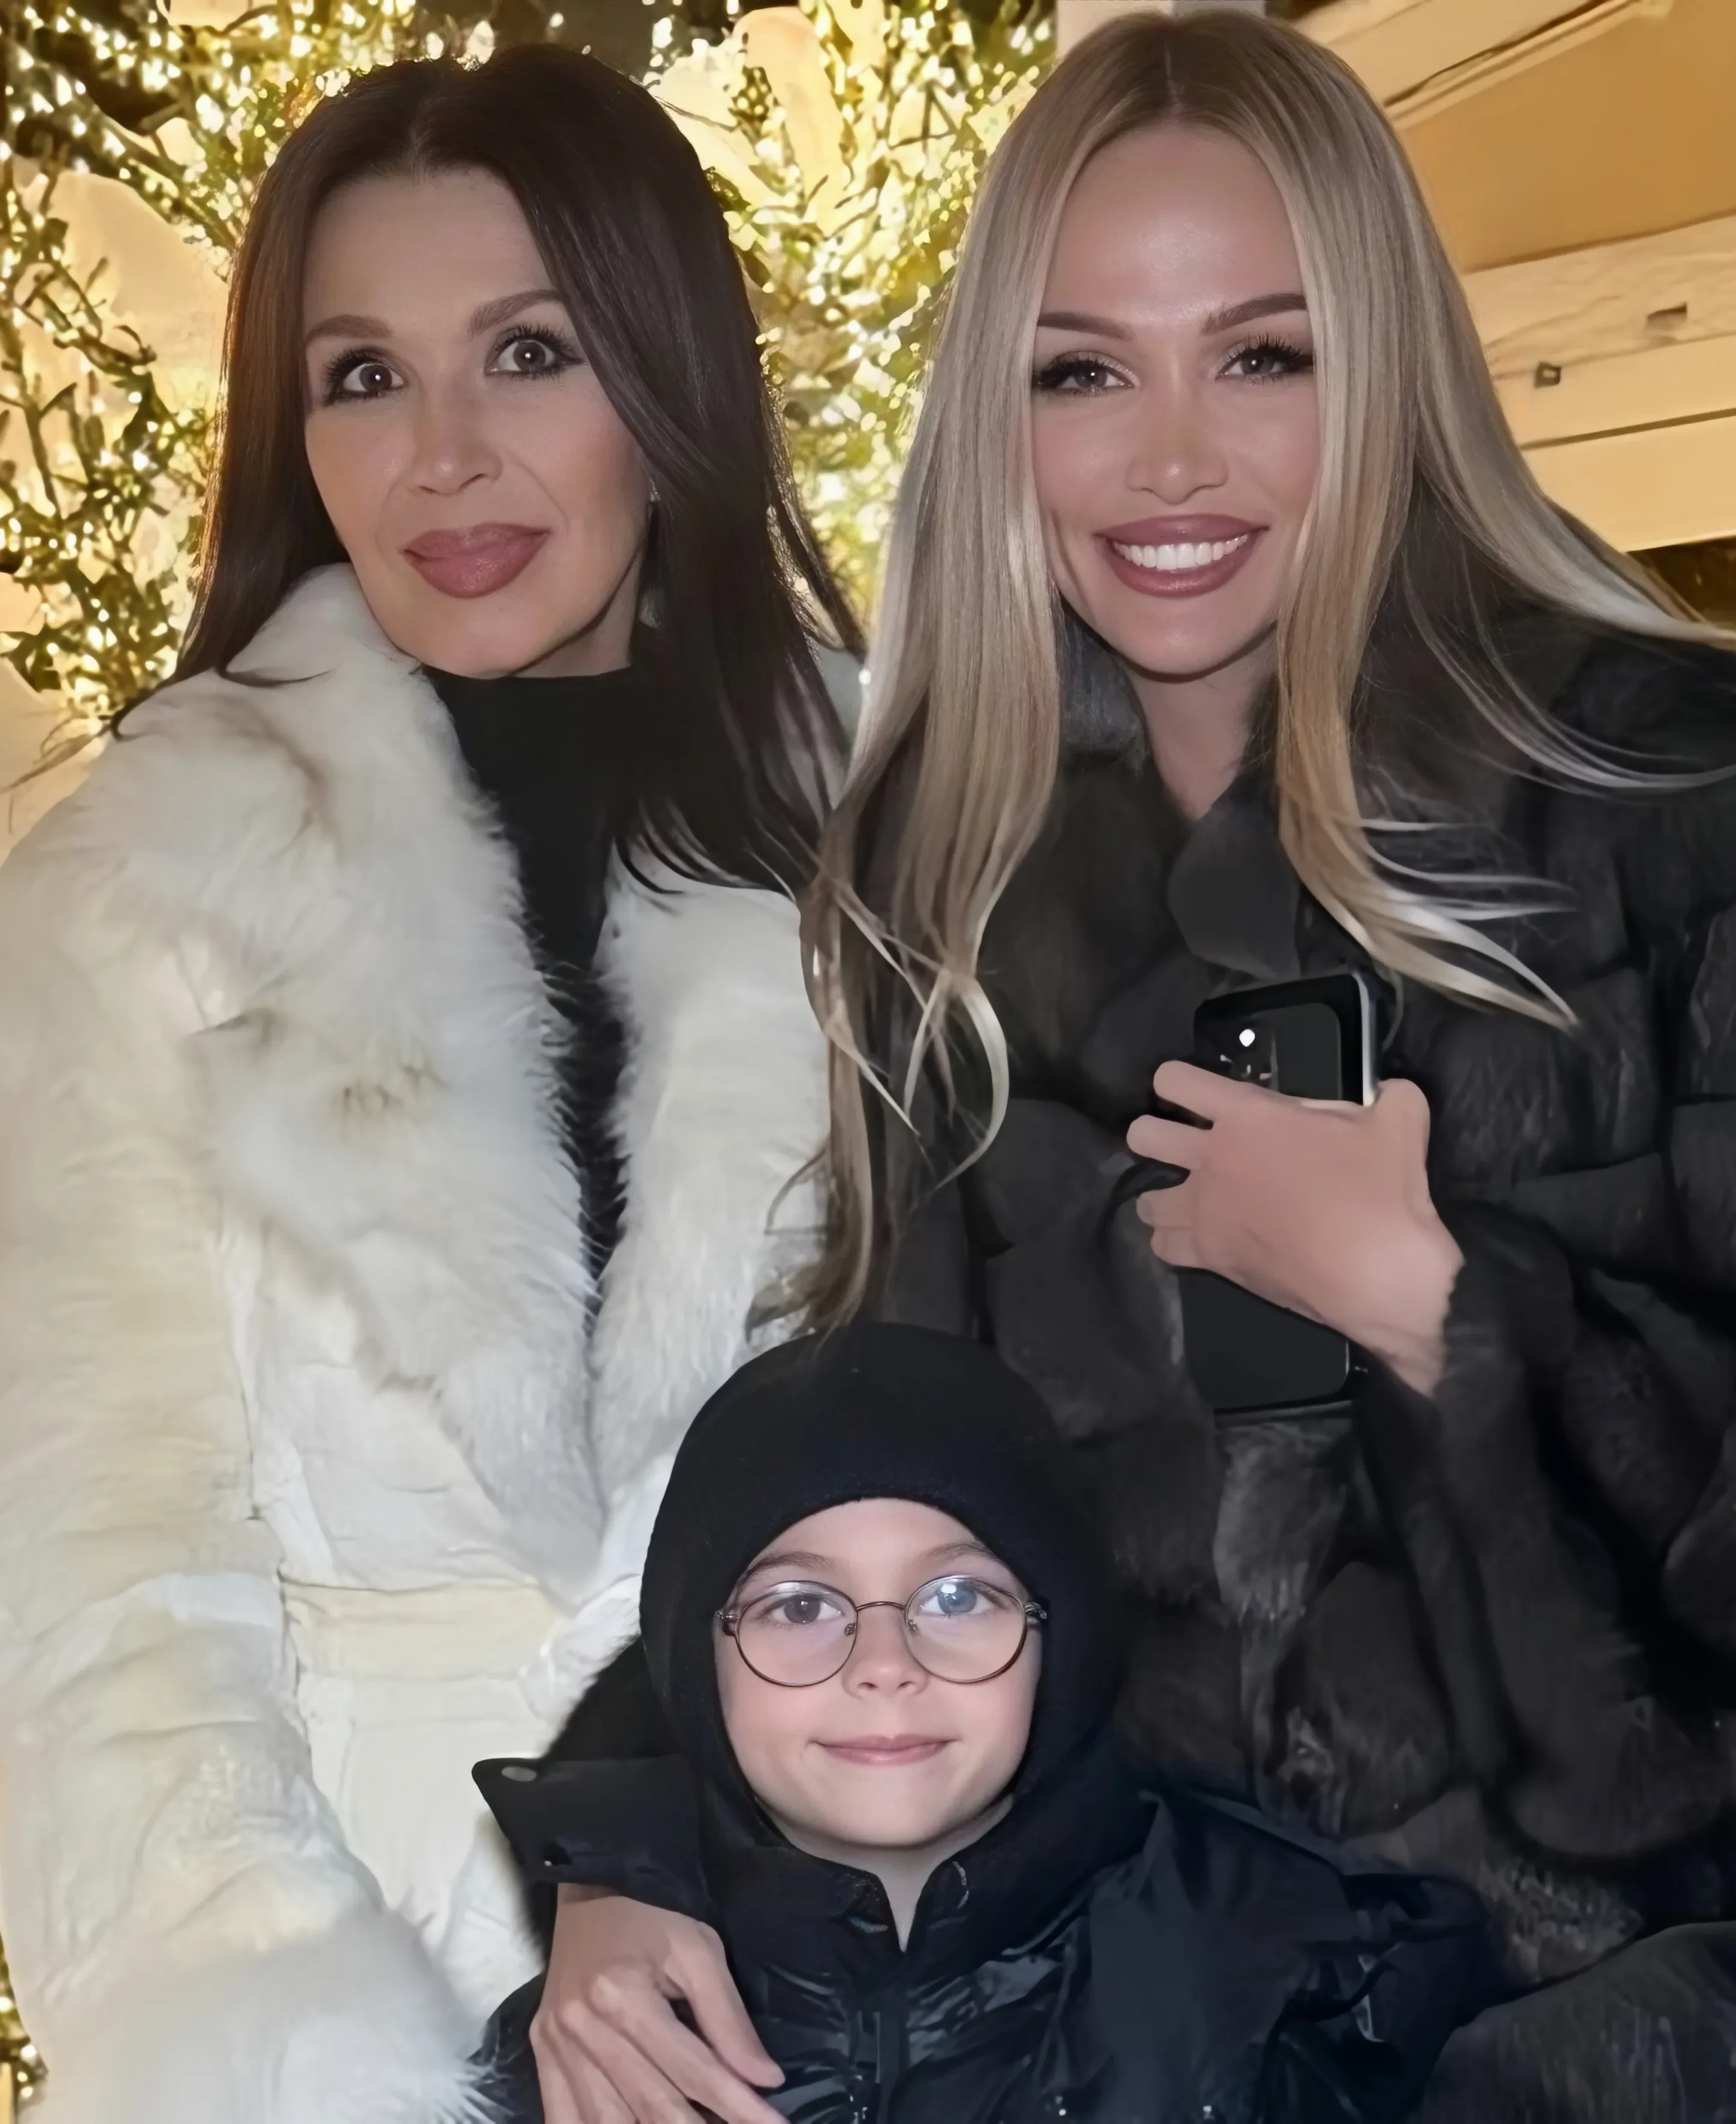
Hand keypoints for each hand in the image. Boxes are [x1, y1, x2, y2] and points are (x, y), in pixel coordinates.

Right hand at [533, 1886, 784, 2123]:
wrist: (591, 1889)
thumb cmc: (651, 1916)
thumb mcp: (699, 1951)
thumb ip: (727, 2018)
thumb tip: (764, 2078)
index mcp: (624, 1996)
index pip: (692, 2070)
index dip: (738, 2106)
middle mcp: (584, 2029)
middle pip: (650, 2105)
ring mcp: (556, 2047)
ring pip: (607, 2122)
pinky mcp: (541, 2054)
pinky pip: (563, 2116)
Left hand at [1127, 1062, 1462, 1396]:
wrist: (1378, 1272)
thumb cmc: (1382, 1191)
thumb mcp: (1399, 1119)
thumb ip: (1387, 1095)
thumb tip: (1389, 1094)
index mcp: (1246, 1116)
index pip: (1176, 1080)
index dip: (1174, 1081)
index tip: (1185, 1090)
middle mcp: (1212, 1159)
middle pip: (1144, 1136)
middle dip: (1154, 1134)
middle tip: (1176, 1143)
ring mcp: (1206, 1212)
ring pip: (1146, 1198)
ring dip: (1159, 1193)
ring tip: (1181, 1197)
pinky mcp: (1211, 1258)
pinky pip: (1164, 1245)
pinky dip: (1172, 1240)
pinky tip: (1191, 1238)